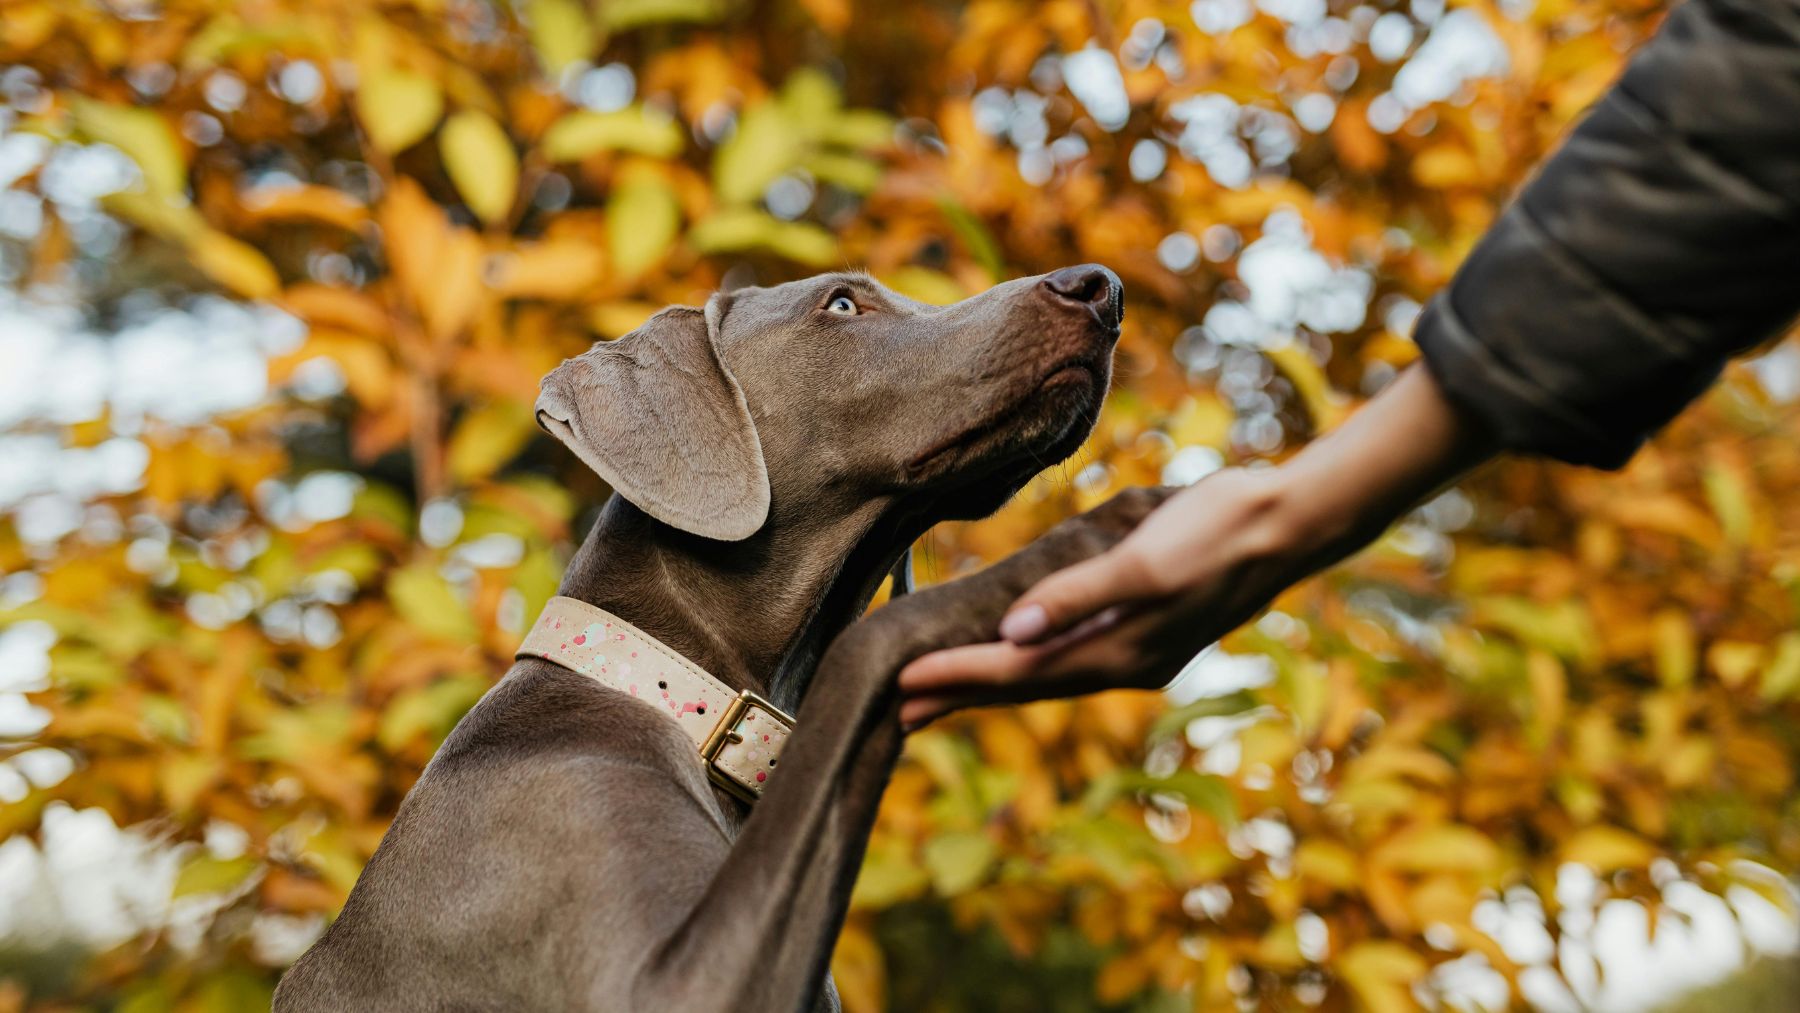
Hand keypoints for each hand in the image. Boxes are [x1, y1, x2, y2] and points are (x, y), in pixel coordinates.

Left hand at [896, 468, 1326, 727]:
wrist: (1290, 522)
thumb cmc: (1218, 530)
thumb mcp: (1145, 560)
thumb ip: (1080, 596)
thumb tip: (1012, 632)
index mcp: (1121, 651)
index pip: (1019, 672)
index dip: (958, 676)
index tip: (900, 682)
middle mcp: (1125, 662)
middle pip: (1025, 686)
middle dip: (960, 696)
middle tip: (894, 710)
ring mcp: (1138, 650)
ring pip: (1045, 675)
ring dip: (988, 684)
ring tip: (936, 693)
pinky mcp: (1146, 629)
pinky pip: (1069, 657)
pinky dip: (1029, 663)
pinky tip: (1011, 656)